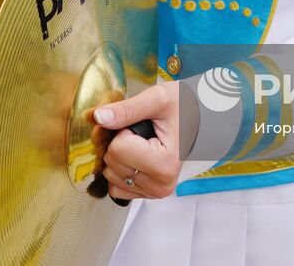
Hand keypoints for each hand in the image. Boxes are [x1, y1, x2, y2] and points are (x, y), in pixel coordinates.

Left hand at [92, 82, 181, 201]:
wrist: (195, 118)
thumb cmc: (181, 107)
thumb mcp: (157, 98)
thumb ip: (126, 108)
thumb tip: (98, 117)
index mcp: (165, 163)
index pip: (117, 148)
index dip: (124, 130)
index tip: (140, 125)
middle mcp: (161, 184)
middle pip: (111, 161)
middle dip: (116, 141)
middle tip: (135, 130)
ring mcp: (153, 192)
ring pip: (109, 175)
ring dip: (116, 155)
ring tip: (136, 141)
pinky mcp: (146, 195)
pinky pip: (114, 187)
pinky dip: (117, 170)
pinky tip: (133, 156)